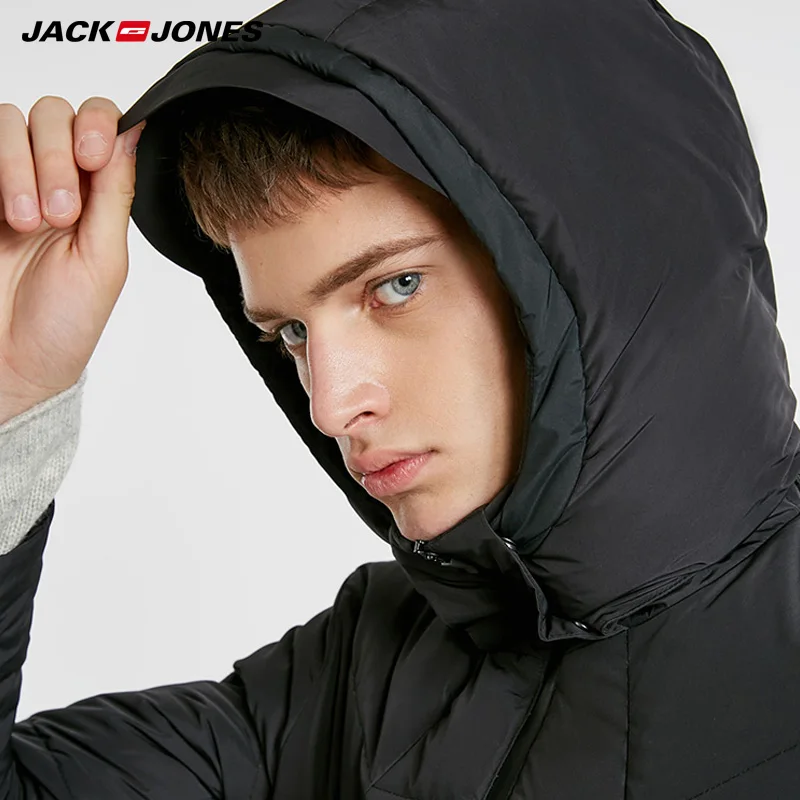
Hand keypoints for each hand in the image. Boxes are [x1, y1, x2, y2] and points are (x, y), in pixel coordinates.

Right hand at [0, 96, 143, 424]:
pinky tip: (5, 216)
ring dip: (22, 167)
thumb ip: (116, 192)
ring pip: (10, 122)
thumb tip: (137, 130)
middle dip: (57, 158)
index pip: (99, 123)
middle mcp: (52, 178)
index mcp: (94, 193)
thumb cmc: (64, 321)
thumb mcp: (104, 257)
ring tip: (28, 223)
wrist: (12, 358)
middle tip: (60, 215)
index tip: (92, 157)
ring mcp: (7, 180)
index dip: (96, 124)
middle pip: (53, 114)